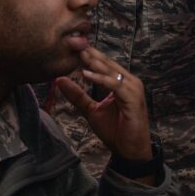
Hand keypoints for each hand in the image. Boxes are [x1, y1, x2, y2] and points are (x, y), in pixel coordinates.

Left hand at [55, 47, 151, 161]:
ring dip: (96, 64)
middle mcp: (130, 82)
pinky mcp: (134, 99)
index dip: (90, 56)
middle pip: (109, 64)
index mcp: (122, 83)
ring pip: (112, 72)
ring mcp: (134, 89)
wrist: (129, 151)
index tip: (73, 47)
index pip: (105, 64)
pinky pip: (115, 85)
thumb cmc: (115, 131)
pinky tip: (86, 74)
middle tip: (75, 44)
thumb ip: (78, 96)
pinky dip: (101, 79)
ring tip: (80, 56)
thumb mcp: (91, 110)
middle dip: (91, 55)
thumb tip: (60, 80)